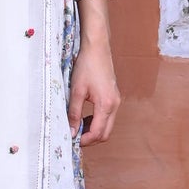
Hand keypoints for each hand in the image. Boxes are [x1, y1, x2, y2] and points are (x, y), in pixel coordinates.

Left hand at [68, 0, 119, 143]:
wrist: (97, 47)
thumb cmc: (86, 66)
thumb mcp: (76, 90)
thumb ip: (74, 113)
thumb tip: (71, 131)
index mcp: (106, 105)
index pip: (97, 133)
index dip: (84, 140)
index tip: (71, 140)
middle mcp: (115, 105)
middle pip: (105, 133)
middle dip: (90, 138)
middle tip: (74, 136)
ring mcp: (116, 101)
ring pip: (107, 126)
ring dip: (93, 130)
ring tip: (77, 125)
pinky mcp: (114, 97)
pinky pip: (108, 116)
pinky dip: (97, 121)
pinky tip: (85, 116)